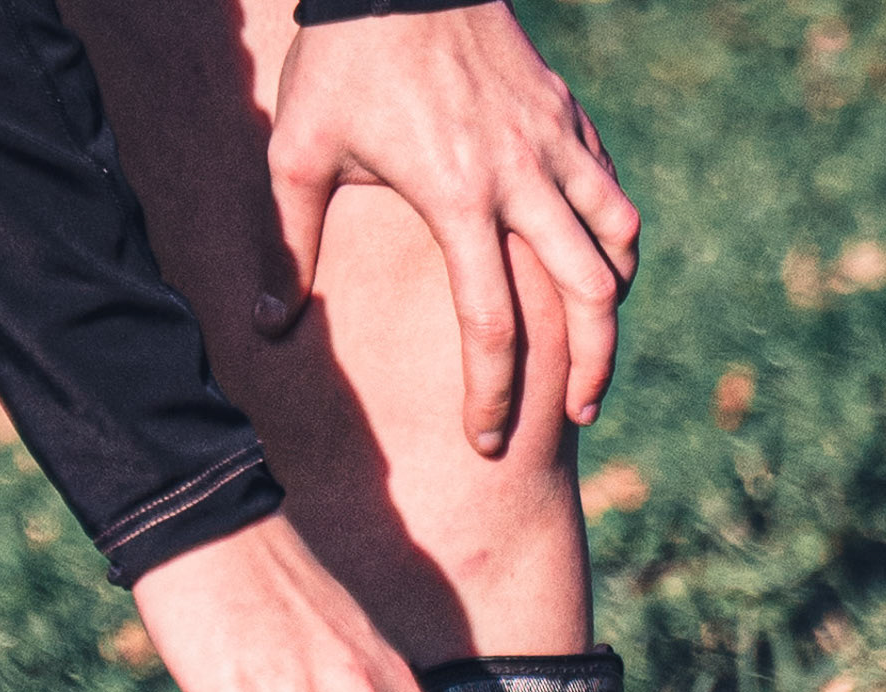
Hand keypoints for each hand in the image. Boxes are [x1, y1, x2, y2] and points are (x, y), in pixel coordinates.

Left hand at [254, 3, 639, 455]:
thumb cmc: (340, 58)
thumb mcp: (298, 152)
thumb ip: (287, 247)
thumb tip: (267, 328)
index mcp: (456, 200)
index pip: (490, 326)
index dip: (494, 395)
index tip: (488, 440)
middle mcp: (520, 178)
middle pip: (588, 297)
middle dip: (593, 367)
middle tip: (581, 411)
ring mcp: (554, 143)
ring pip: (618, 242)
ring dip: (614, 304)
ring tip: (598, 345)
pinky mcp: (566, 115)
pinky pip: (610, 191)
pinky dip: (613, 238)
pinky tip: (596, 267)